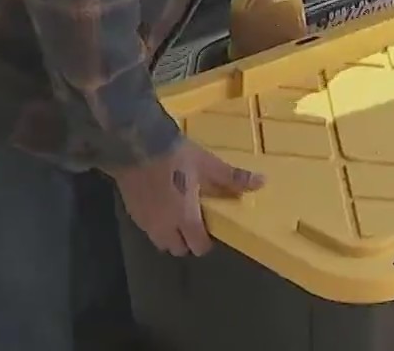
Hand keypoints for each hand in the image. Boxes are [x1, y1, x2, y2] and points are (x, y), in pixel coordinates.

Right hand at [109, 140, 265, 257]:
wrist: (135, 144)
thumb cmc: (175, 157)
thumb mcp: (207, 164)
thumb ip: (232, 177)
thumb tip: (262, 182)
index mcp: (185, 219)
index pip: (198, 247)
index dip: (206, 242)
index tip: (211, 228)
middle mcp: (164, 227)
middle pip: (176, 248)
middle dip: (186, 241)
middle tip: (194, 222)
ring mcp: (144, 221)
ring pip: (159, 240)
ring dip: (169, 234)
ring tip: (176, 213)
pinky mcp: (130, 211)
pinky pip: (146, 226)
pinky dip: (154, 222)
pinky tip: (159, 202)